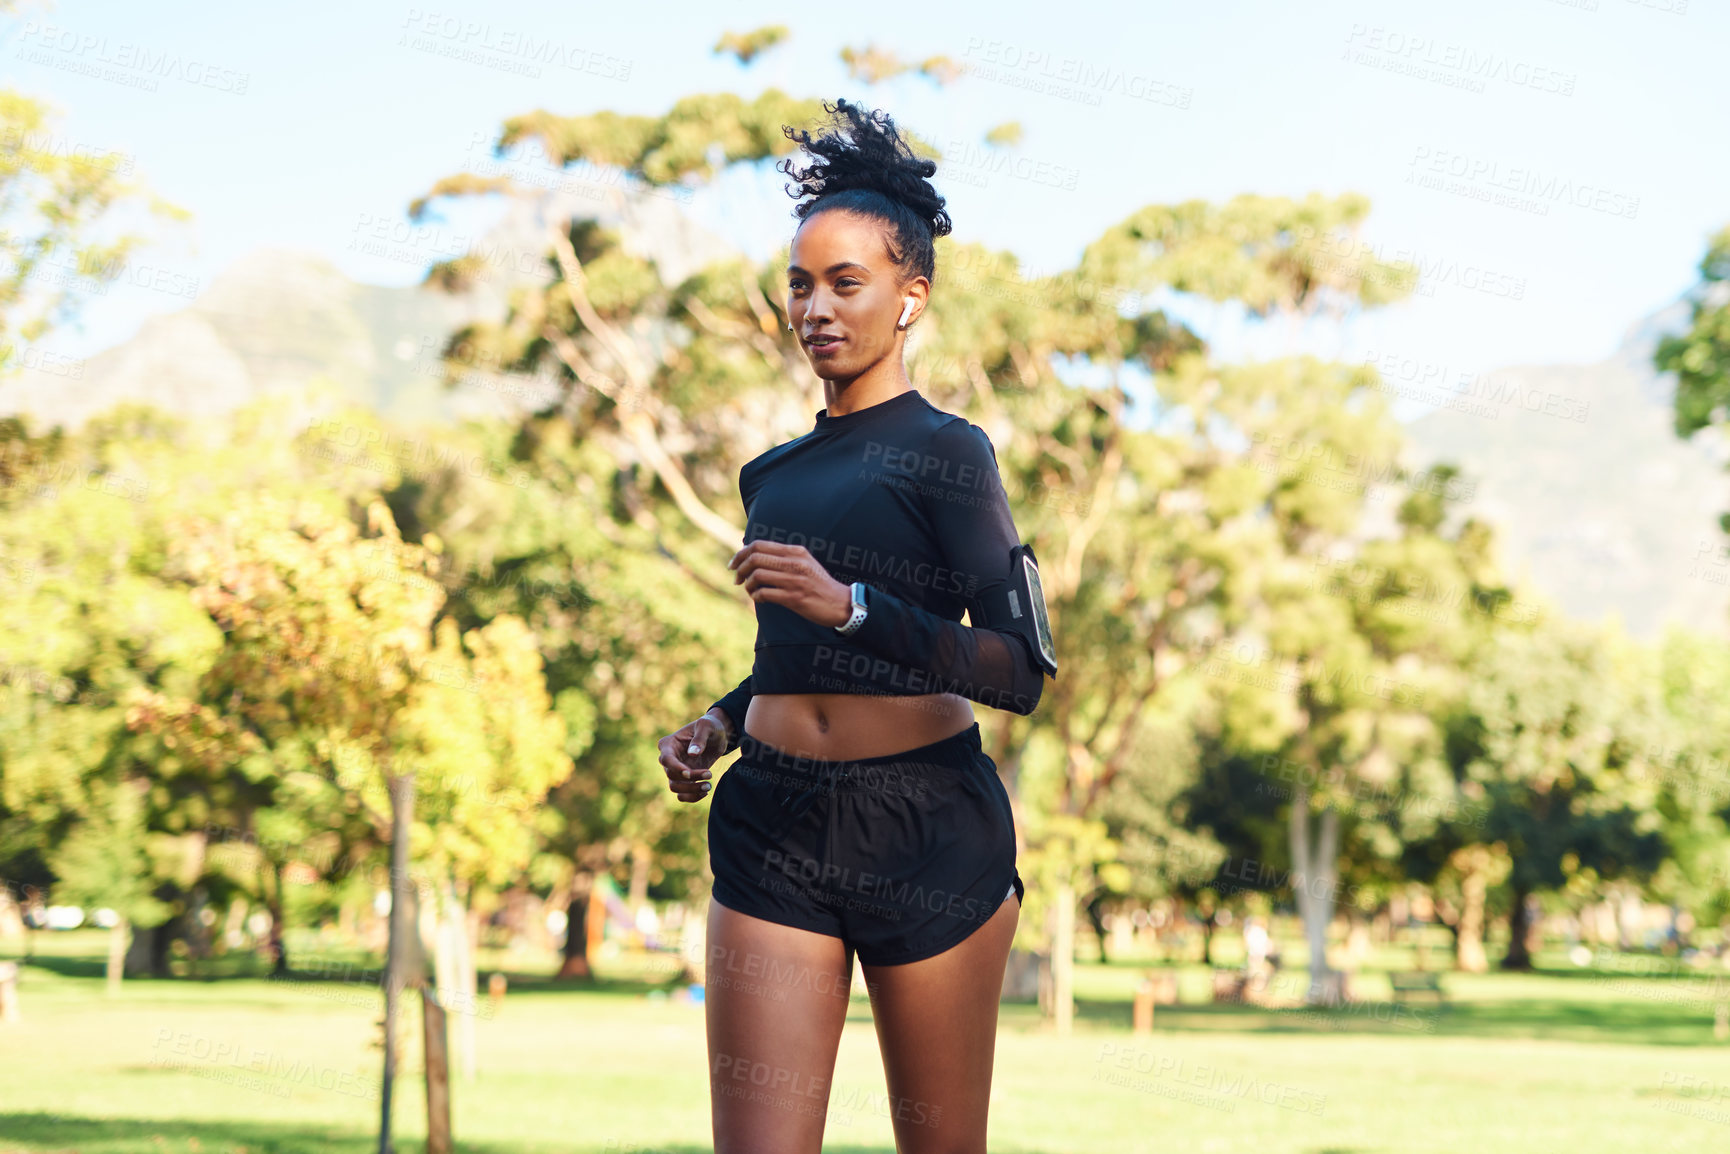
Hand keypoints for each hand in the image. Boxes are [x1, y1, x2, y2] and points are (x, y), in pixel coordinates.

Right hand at [658, 711, 729, 803]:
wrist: (717, 736)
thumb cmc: (710, 727)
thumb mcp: (707, 726)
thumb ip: (700, 738)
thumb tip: (692, 754)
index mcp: (669, 744)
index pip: (666, 759)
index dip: (676, 768)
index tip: (689, 773)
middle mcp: (669, 759)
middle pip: (671, 775)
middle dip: (690, 778)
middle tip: (709, 774)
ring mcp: (676, 770)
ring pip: (675, 787)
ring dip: (691, 790)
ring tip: (708, 786)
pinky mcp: (685, 780)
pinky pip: (682, 795)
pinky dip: (692, 797)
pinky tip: (705, 791)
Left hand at [728, 541, 851, 627]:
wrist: (841, 603)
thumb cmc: (818, 584)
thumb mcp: (804, 563)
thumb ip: (784, 558)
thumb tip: (755, 556)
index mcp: (795, 551)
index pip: (759, 545)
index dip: (741, 554)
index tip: (734, 564)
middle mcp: (794, 562)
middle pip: (755, 558)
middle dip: (740, 569)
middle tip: (737, 579)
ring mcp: (795, 580)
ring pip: (757, 575)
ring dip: (748, 584)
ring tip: (750, 590)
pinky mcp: (794, 598)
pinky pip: (765, 593)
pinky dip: (756, 596)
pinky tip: (759, 599)